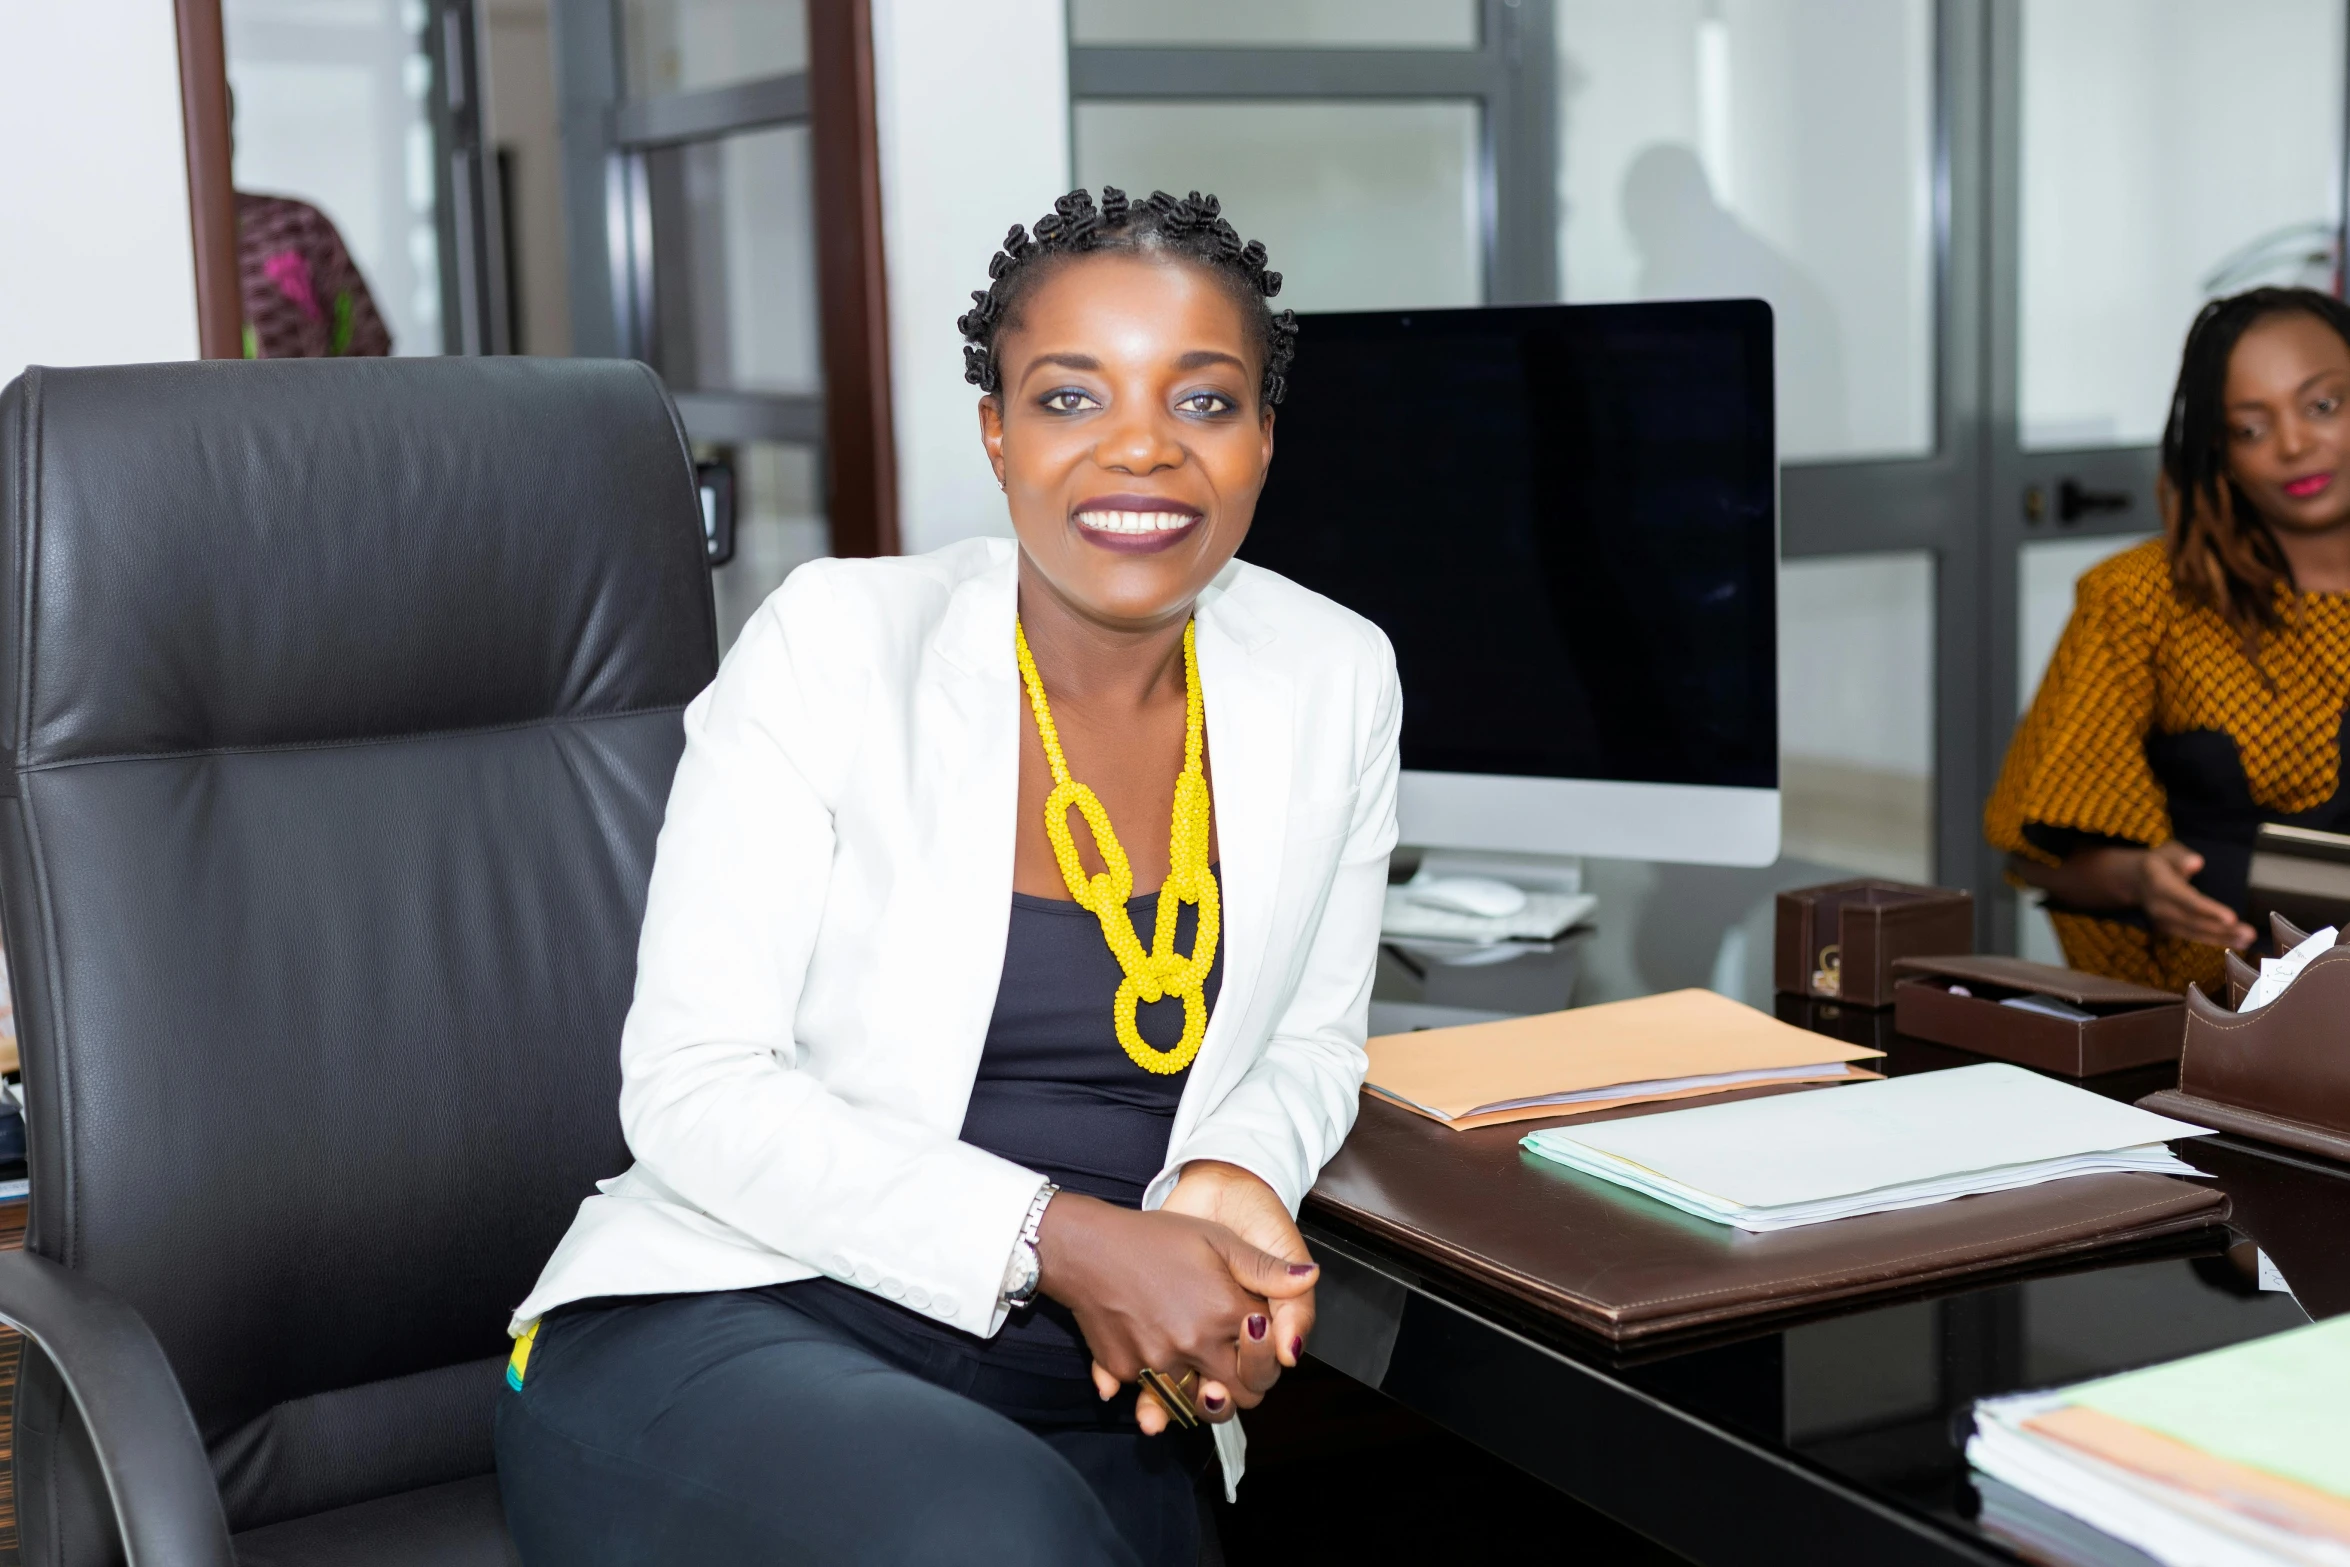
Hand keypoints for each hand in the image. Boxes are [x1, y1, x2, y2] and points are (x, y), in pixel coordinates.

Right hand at [1037, 1192, 1312, 1433]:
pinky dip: (1157, 1385)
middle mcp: (1196, 1345)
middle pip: (1242, 1394)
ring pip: (1199, 1404)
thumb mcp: (1217, 1240)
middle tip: (1233, 1361)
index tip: (1252, 1332)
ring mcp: (1159, 1363)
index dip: (1266, 1348)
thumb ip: (1266, 1268)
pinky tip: (1155, 1355)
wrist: (1086, 1247)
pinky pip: (1152, 1394)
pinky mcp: (1127, 1371)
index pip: (1271, 1358)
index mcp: (1226, 1312)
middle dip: (1245, 1382)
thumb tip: (1311, 1278)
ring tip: (1198, 1366)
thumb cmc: (1154, 1237)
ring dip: (1204, 1392)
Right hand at [2133, 841, 2255, 949]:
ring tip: (2247, 939)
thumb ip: (2180, 857)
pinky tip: (2236, 942)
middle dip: (2222, 929)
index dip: (2209, 910)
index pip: (2187, 901)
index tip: (2231, 918)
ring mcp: (2162, 922)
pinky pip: (2193, 937)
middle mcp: (2159, 908)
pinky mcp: (2169, 930)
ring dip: (2222, 938)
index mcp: (2159, 886)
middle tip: (2250, 933)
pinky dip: (2215, 940)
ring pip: (2195, 933)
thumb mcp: (2167, 851)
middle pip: (2193, 921)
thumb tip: (2196, 862)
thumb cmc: (2160, 862)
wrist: (2135, 880)